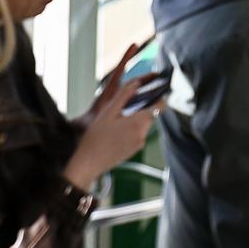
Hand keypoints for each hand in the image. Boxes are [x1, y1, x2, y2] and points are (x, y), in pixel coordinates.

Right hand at [64, 45, 152, 187]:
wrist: (88, 164)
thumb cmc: (95, 137)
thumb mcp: (108, 112)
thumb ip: (124, 96)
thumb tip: (137, 83)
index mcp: (138, 123)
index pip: (160, 106)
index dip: (159, 97)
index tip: (155, 90)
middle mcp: (142, 134)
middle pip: (150, 115)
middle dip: (141, 108)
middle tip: (125, 104)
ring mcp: (139, 144)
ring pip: (143, 125)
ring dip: (135, 119)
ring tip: (117, 119)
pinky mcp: (134, 151)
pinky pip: (137, 134)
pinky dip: (131, 129)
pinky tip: (115, 131)